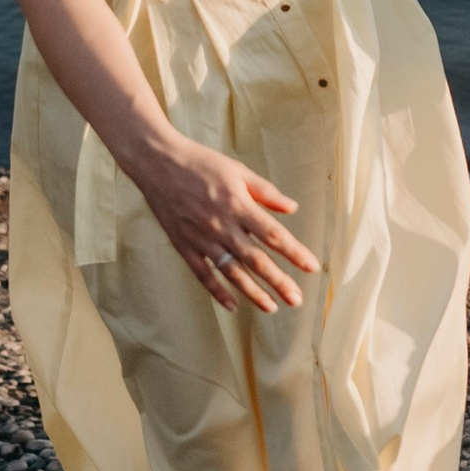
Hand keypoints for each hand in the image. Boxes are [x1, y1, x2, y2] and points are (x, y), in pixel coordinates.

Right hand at [137, 135, 320, 312]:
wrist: (158, 163)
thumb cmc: (202, 163)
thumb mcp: (238, 170)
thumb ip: (265, 192)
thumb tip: (292, 208)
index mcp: (237, 204)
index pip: (272, 234)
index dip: (294, 252)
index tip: (312, 267)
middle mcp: (221, 225)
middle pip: (255, 259)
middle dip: (278, 281)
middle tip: (297, 299)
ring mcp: (201, 239)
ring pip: (231, 272)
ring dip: (253, 292)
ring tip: (272, 307)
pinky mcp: (184, 246)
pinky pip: (203, 274)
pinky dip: (217, 292)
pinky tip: (232, 305)